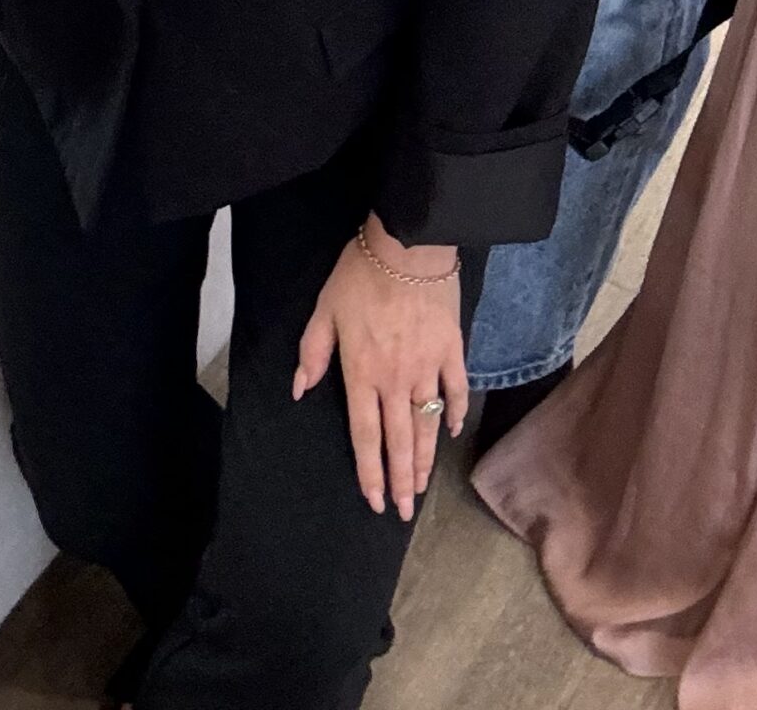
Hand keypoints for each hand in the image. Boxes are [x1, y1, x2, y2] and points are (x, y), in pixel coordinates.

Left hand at [292, 216, 465, 521]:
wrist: (409, 245)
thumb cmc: (360, 275)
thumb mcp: (324, 310)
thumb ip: (312, 352)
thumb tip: (300, 390)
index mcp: (362, 372)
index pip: (365, 435)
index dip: (369, 472)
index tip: (375, 501)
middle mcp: (396, 379)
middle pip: (398, 440)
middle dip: (400, 480)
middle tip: (405, 512)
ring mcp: (427, 368)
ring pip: (427, 425)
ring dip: (424, 459)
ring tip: (422, 487)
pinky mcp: (452, 351)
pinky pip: (456, 391)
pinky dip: (455, 414)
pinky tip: (452, 432)